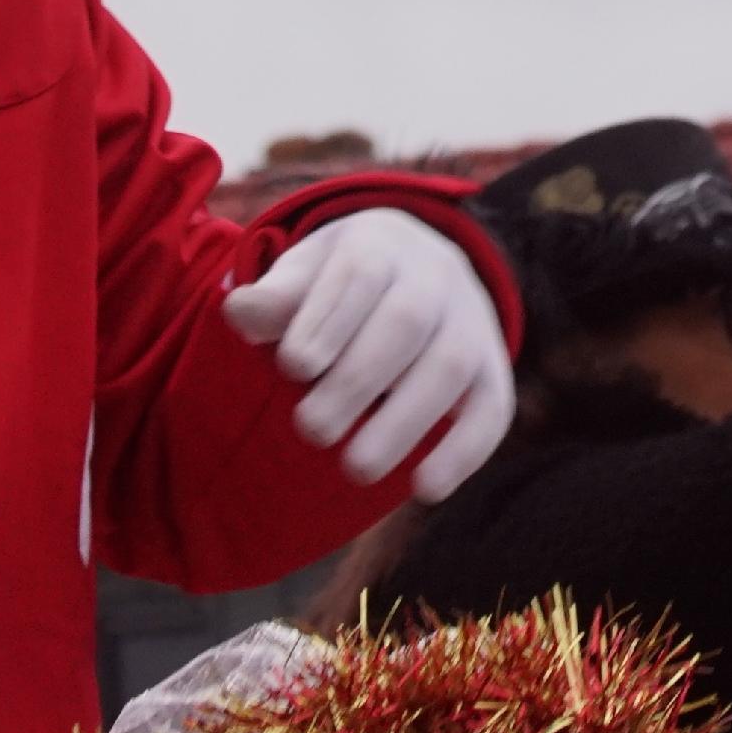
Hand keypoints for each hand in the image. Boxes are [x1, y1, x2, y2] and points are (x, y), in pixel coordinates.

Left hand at [222, 209, 515, 502]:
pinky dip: (463, 451)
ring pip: (449, 366)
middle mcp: (435, 277)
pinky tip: (423, 488)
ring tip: (355, 469)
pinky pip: (492, 409)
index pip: (360, 274)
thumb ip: (275, 299)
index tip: (292, 366)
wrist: (419, 268)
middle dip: (357, 380)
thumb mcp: (304, 275)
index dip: (327, 321)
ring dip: (404, 421)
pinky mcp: (492, 372)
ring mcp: (471, 323)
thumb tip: (238, 312)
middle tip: (310, 429)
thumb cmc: (340, 285)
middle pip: (405, 322)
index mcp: (381, 244)